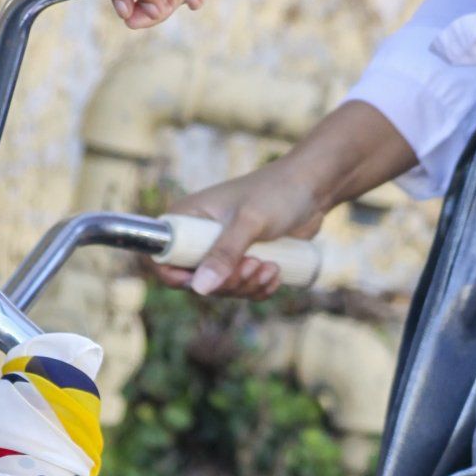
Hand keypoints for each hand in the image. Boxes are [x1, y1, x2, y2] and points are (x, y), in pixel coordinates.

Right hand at [155, 155, 330, 298]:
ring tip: (271, 267)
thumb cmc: (277, 192)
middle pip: (196, 281)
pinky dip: (258, 288)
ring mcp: (223, 250)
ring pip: (222, 288)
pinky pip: (243, 288)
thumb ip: (225, 253)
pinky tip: (275, 274)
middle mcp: (200, 236)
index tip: (206, 281)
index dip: (177, 276)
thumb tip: (200, 288)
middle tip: (254, 264)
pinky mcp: (245, 259)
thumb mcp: (249, 222)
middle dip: (227, 283)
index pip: (162, 258)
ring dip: (247, 285)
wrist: (312, 186)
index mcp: (188, 218)